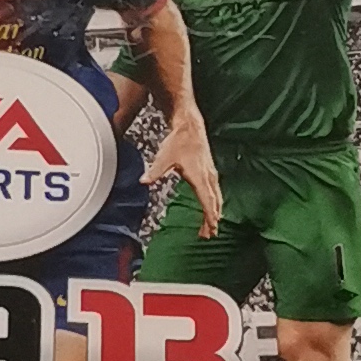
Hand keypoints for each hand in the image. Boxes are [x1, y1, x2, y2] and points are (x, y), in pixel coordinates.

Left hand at [145, 110, 220, 238]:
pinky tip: (212, 207)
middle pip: (214, 202)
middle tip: (208, 234)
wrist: (190, 126)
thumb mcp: (164, 157)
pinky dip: (215, 202)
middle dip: (212, 219)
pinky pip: (215, 191)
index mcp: (199, 176)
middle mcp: (208, 176)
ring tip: (211, 226)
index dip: (210, 216)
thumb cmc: (179, 141)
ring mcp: (211, 174)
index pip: (207, 201)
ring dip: (215, 212)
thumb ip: (155, 172)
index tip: (212, 229)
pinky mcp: (210, 171)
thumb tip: (143, 181)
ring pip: (217, 197)